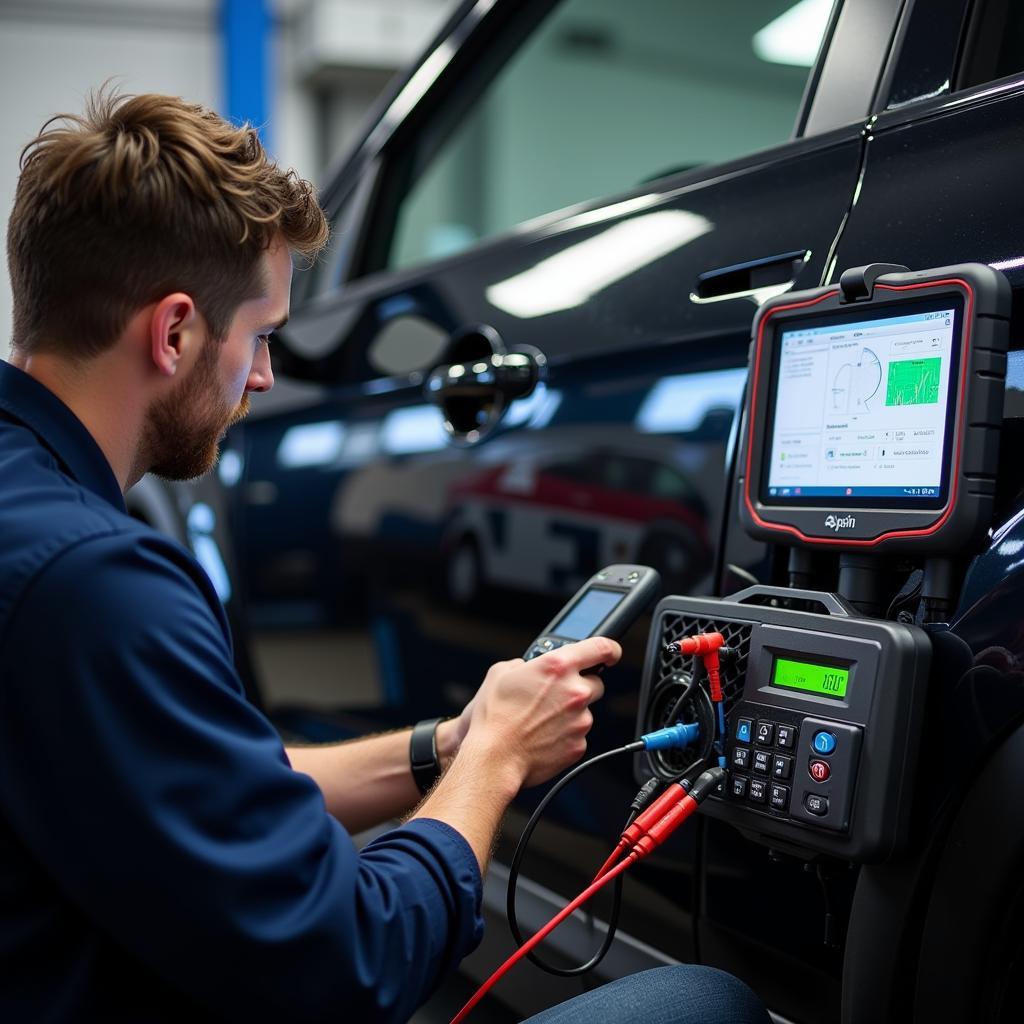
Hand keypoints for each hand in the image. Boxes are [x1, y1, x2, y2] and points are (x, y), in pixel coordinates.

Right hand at [458, 636, 620, 790]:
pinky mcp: (580, 744)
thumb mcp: (500, 674)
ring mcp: (580, 719)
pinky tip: (544, 735)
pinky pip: (579, 733)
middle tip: (556, 695)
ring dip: (570, 712)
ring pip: (586, 710)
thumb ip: (523, 664)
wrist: (495, 758)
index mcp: (557, 666)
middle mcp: (574, 691)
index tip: (609, 654)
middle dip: (580, 685)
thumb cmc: (495, 718)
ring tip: (542, 720)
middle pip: (596, 682)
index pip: (602, 647)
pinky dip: (566, 733)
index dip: (609, 649)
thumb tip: (527, 667)